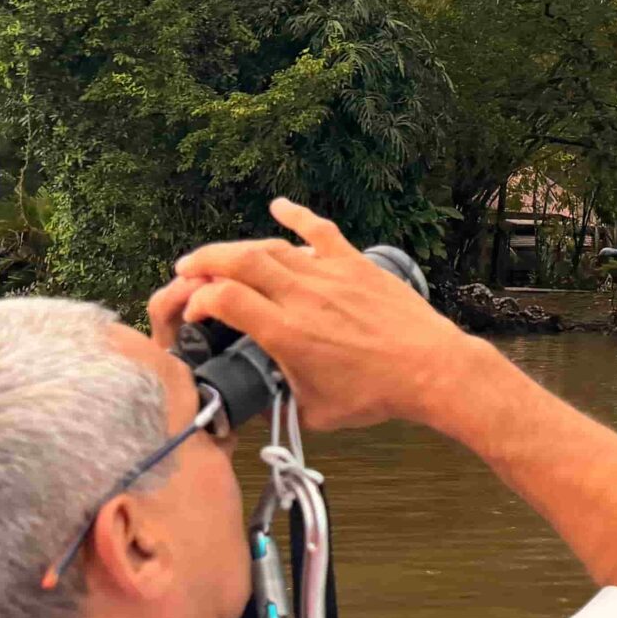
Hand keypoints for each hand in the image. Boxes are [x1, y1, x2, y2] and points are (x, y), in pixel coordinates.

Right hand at [148, 198, 476, 429]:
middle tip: (186, 268)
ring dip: (238, 247)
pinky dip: (297, 215)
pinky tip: (279, 206)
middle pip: (239, 263)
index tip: (193, 309)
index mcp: (287, 333)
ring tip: (218, 255)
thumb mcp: (316, 412)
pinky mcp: (356, 265)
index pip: (224, 300)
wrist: (431, 369)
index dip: (197, 300)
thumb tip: (257, 405)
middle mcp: (303, 298)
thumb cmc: (377, 395)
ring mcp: (330, 276)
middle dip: (204, 261)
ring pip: (272, 248)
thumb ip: (279, 403)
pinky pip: (321, 232)